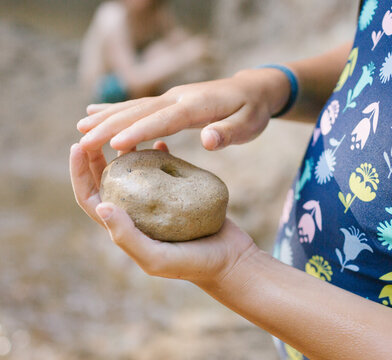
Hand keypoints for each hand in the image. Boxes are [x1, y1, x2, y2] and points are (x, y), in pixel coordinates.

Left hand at [69, 141, 256, 283]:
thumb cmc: (192, 264)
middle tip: (99, 131)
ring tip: (127, 132)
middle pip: (108, 181)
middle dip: (98, 156)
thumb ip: (127, 237)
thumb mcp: (156, 258)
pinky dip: (159, 155)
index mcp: (124, 229)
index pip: (90, 198)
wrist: (230, 261)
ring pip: (134, 173)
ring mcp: (157, 204)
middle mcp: (136, 214)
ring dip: (127, 153)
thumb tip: (101, 205)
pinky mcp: (179, 195)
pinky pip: (163, 171)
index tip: (78, 145)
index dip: (79, 173)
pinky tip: (162, 142)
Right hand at [76, 69, 289, 151]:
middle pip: (140, 111)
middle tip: (82, 141)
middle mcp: (178, 98)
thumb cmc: (252, 111)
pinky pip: (138, 105)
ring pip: (134, 106)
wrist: (253, 89)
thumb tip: (207, 140)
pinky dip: (116, 108)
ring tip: (80, 127)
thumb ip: (228, 132)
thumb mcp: (249, 125)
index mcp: (196, 106)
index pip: (164, 120)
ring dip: (106, 116)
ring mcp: (172, 97)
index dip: (139, 131)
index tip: (113, 144)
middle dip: (110, 125)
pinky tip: (96, 110)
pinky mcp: (170, 100)